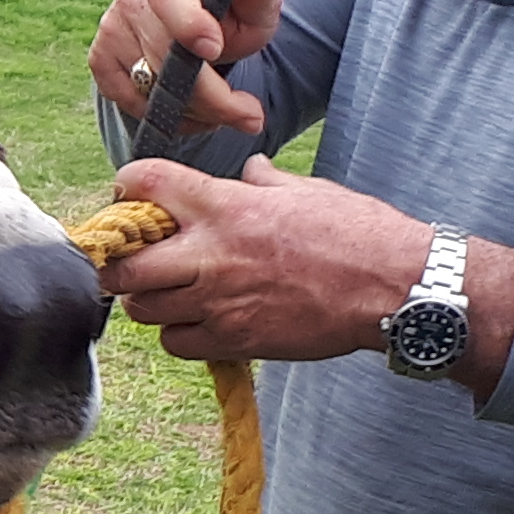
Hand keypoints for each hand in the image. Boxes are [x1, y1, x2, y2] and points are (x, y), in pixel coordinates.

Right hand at [89, 0, 288, 146]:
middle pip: (163, 56)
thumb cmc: (228, 10)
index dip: (188, 23)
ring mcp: (111, 28)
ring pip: (148, 86)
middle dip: (211, 95)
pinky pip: (130, 102)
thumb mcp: (255, 1)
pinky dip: (165, 117)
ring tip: (222, 108)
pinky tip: (190, 109)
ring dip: (193, 110)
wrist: (198, 27)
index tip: (215, 48)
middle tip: (251, 116)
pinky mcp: (99, 59)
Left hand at [102, 157, 513, 390]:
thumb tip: (250, 171)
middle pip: (125, 264)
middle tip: (136, 261)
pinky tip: (200, 322)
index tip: (132, 201)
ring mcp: (220, 301)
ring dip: (149, 300)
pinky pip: (176, 342)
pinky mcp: (235, 339)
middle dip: (121, 263)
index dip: (127, 190)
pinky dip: (179, 335)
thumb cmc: (357, 233)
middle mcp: (212, 253)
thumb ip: (265, 182)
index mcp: (226, 205)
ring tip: (172, 293)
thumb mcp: (307, 191)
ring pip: (143, 308)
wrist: (392, 287)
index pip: (144, 183)